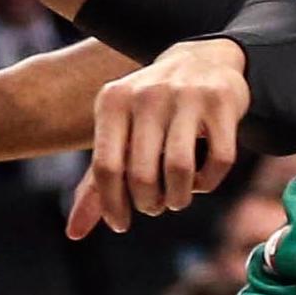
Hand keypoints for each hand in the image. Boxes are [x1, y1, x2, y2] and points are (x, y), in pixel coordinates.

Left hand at [68, 37, 248, 238]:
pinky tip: (200, 180)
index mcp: (113, 101)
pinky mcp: (221, 102)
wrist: (202, 60)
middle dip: (149, 204)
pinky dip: (208, 182)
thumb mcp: (118, 135)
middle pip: (142, 175)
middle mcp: (147, 94)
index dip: (112, 206)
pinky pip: (218, 161)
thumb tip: (74, 234)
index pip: (105, 168)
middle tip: (154, 205)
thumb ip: (95, 184)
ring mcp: (186, 95)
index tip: (121, 224)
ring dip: (178, 198)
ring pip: (180, 170)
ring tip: (176, 197)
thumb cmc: (151, 112)